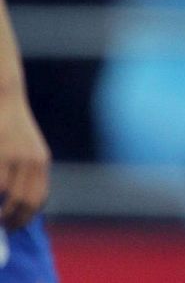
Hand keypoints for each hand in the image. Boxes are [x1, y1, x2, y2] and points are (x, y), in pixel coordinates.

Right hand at [0, 88, 48, 229]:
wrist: (5, 98)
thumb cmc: (9, 126)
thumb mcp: (25, 148)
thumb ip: (24, 170)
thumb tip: (14, 200)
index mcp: (41, 161)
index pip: (39, 198)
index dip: (27, 217)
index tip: (15, 226)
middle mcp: (33, 161)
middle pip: (26, 202)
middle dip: (13, 220)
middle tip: (3, 227)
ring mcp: (17, 158)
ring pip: (11, 198)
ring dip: (2, 214)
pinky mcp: (2, 155)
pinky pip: (0, 186)